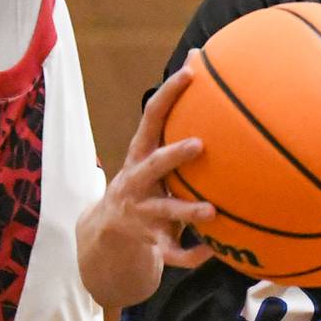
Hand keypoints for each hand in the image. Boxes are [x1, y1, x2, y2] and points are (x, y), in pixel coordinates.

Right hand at [91, 53, 216, 270]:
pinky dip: (192, 254)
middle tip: (199, 145)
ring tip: (212, 212)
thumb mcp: (152, 156)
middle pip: (152, 165)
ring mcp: (141, 213)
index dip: (169, 94)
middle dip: (173, 155)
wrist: (105, 234)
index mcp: (139, 154)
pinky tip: (215, 251)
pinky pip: (172, 251)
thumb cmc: (144, 182)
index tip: (190, 73)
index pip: (151, 117)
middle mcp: (136, 181)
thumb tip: (201, 66)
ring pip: (163, 212)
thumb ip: (174, 127)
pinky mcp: (149, 242)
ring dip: (186, 211)